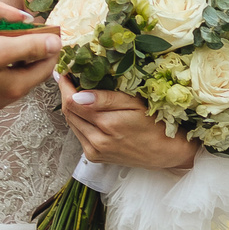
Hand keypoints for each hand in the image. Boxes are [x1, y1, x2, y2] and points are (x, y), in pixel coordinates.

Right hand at [0, 29, 59, 113]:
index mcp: (15, 88)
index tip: (51, 34)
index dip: (51, 49)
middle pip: (28, 74)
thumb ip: (29, 47)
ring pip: (9, 77)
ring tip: (6, 40)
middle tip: (30, 34)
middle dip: (32, 53)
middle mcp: (4, 99)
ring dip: (12, 60)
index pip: (45, 68)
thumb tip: (56, 45)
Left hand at [58, 79, 198, 169]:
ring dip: (72, 108)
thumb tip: (78, 95)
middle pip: (68, 112)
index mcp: (108, 124)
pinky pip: (78, 134)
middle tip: (71, 79)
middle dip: (67, 94)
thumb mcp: (136, 104)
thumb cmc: (154, 124)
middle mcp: (97, 141)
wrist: (164, 152)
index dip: (65, 85)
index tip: (64, 72)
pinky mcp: (94, 157)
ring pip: (71, 123)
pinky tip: (89, 113)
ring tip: (79, 94)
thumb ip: (107, 98)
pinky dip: (80, 121)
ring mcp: (94, 151)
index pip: (73, 102)